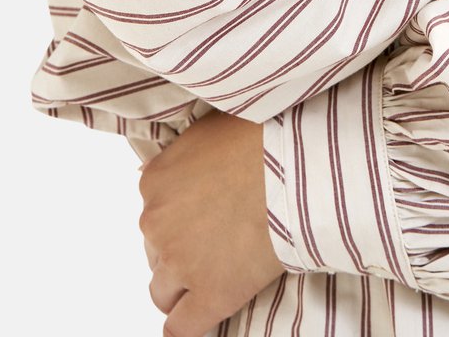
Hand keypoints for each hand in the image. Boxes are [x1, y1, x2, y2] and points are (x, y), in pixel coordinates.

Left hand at [138, 108, 285, 336]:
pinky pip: (180, 328)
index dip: (179, 220)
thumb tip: (155, 172)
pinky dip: (186, 326)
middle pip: (155, 251)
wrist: (294, 165)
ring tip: (212, 276)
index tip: (202, 218)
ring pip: (162, 292)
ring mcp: (180, 261)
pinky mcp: (210, 293)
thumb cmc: (260, 137)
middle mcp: (156, 223)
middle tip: (214, 242)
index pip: (153, 214)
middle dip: (180, 250)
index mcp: (154, 181)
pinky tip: (199, 316)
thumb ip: (177, 159)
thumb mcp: (207, 131)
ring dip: (182, 287)